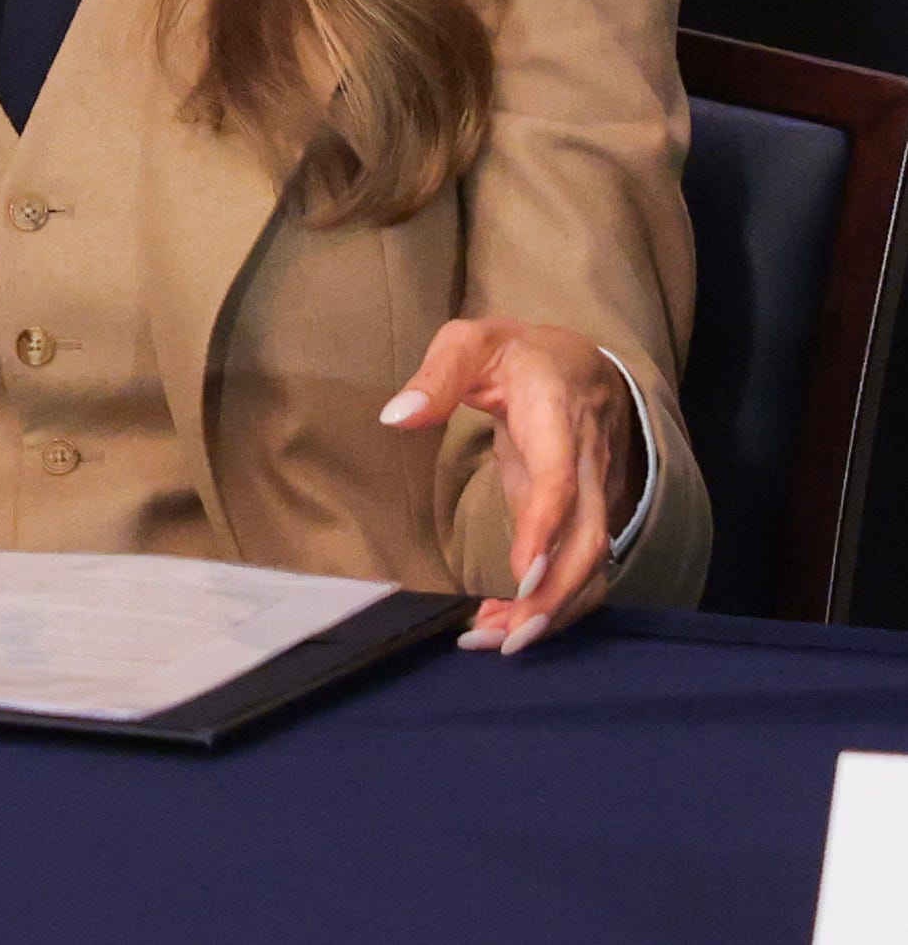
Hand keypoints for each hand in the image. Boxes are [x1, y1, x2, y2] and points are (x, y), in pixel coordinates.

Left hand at [379, 317, 644, 654]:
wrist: (578, 364)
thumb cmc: (516, 354)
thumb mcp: (472, 343)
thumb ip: (436, 376)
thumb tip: (396, 416)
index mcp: (556, 418)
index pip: (561, 480)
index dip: (545, 529)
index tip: (521, 576)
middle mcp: (585, 465)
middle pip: (588, 541)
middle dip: (554, 596)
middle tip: (506, 638)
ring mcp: (590, 495)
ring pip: (590, 565)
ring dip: (551, 610)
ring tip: (496, 643)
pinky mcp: (579, 517)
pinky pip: (576, 568)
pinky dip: (549, 602)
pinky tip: (505, 624)